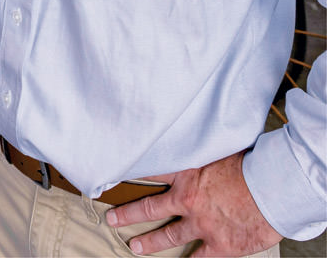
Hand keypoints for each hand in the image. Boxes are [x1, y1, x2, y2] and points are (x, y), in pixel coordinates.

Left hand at [105, 151, 280, 256]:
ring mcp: (201, 224)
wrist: (274, 190)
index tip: (111, 179)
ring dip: (150, 242)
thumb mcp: (219, 150)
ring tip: (135, 246)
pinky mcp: (220, 244)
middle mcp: (188, 200)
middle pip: (150, 208)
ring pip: (168, 235)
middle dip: (128, 214)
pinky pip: (200, 257)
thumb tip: (194, 138)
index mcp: (186, 174)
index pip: (150, 173)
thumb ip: (202, 152)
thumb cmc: (253, 166)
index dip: (129, 175)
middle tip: (112, 219)